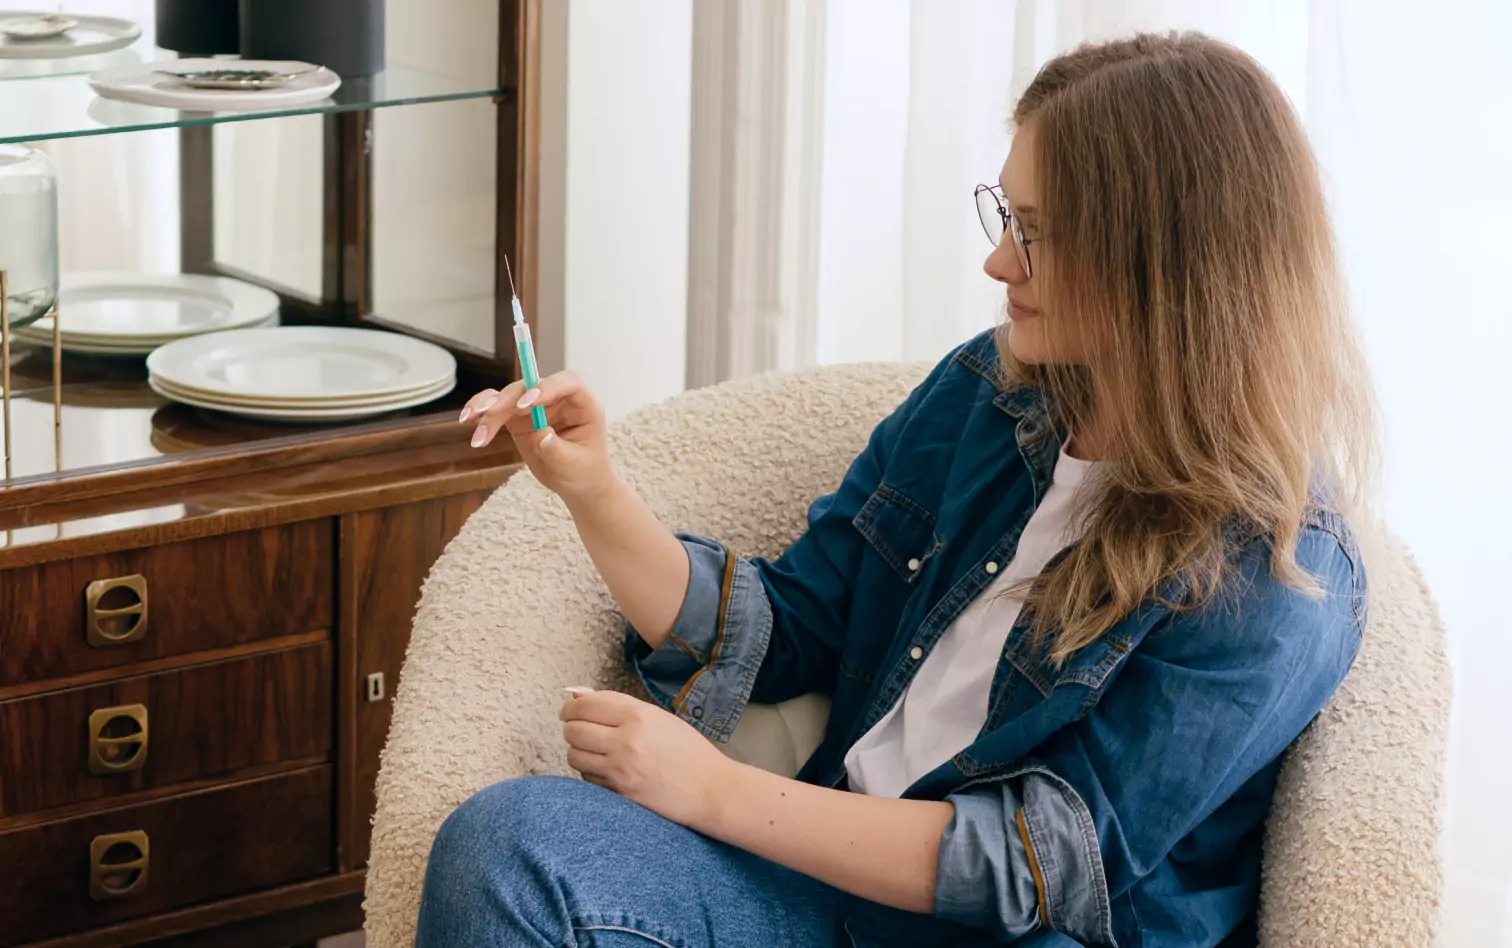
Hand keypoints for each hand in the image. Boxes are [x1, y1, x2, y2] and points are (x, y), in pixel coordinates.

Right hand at [459, 371, 614, 502]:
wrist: (576, 483)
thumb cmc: (584, 472)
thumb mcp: (574, 466)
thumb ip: (557, 450)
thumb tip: (541, 435)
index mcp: (583, 405)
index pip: (567, 383)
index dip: (546, 387)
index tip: (526, 404)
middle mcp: (558, 400)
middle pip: (530, 387)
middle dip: (507, 399)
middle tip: (489, 413)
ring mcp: (536, 407)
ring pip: (508, 396)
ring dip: (488, 407)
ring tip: (470, 420)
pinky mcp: (518, 419)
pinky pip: (497, 410)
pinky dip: (482, 414)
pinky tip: (468, 421)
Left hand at [559, 689, 733, 828]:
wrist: (709, 789)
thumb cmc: (688, 750)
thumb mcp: (658, 718)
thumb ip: (618, 705)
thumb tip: (577, 695)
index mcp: (638, 715)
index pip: (585, 706)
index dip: (571, 707)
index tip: (570, 711)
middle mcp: (626, 740)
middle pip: (574, 730)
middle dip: (571, 728)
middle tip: (579, 730)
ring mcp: (621, 769)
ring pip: (575, 755)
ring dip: (578, 751)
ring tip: (593, 750)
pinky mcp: (619, 793)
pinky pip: (587, 779)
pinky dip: (590, 772)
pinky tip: (605, 769)